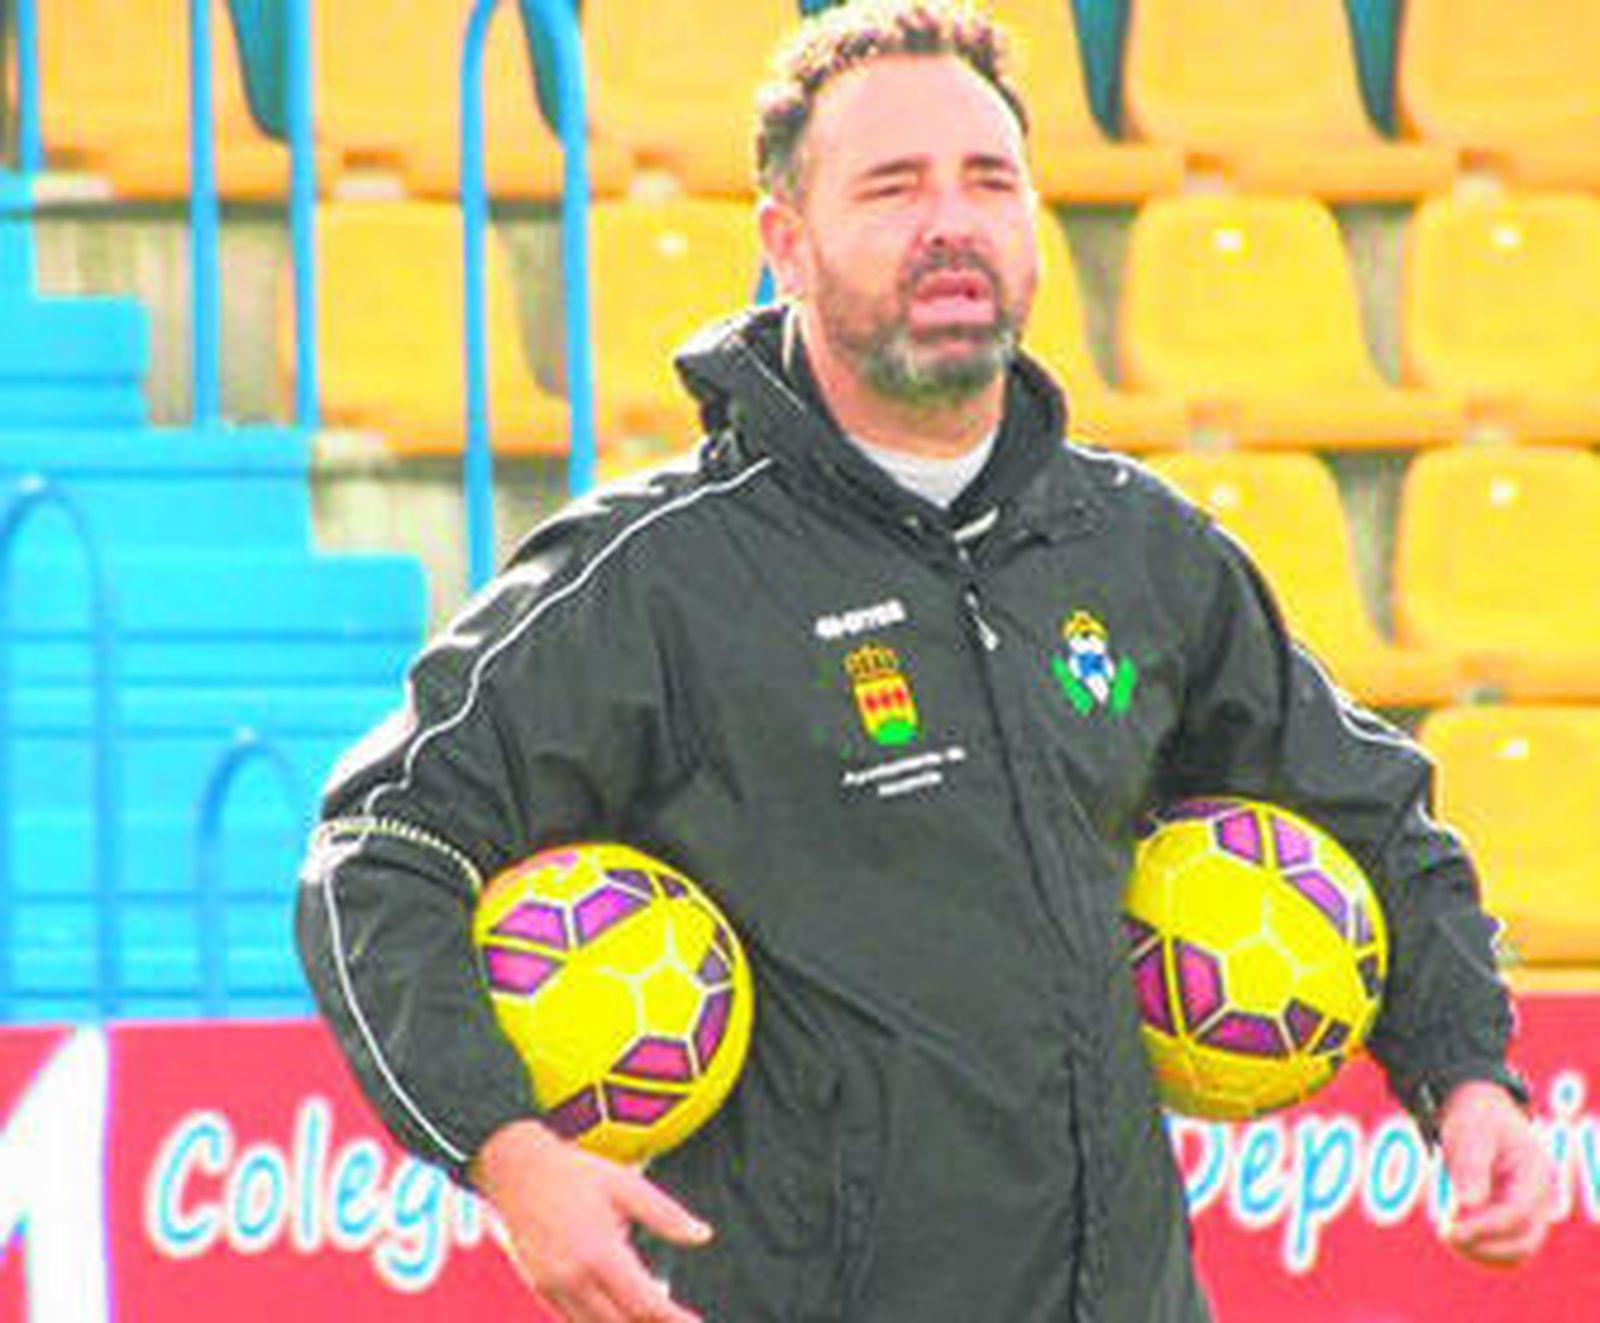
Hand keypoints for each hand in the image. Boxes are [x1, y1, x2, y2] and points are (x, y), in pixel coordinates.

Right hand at [471, 1119, 713, 1320]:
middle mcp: (574, 1278)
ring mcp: (553, 1286)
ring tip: (650, 1320)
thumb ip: (665, 1215)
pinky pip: (572, 1320)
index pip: (644, 1303)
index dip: (672, 1320)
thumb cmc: (572, 1173)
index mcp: (600, 1253)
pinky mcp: (539, 1287)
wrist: (515, 1168)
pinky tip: (617, 1316)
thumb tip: (702, 1235)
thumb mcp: (626, 1184)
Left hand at [1437, 1079, 1556, 1266]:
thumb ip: (1470, 1165)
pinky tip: (1455, 1235)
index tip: (1448, 1230)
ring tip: (1447, 1235)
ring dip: (1482, 1253)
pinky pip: (1505, 1248)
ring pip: (1517, 1252)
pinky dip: (1482, 1249)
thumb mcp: (1470, 1132)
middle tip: (1445, 1234)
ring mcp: (1531, 1211)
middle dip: (1484, 1247)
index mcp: (1535, 1171)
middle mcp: (1539, 1197)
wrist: (1482, 1114)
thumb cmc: (1476, 1119)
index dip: (1484, 1227)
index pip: (1518, 1213)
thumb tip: (1468, 1206)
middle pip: (1524, 1243)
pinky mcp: (1515, 1220)